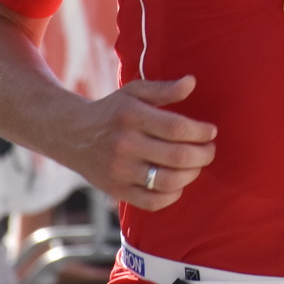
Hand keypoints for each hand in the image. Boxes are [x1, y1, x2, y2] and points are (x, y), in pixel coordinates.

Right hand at [71, 77, 216, 210]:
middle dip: (203, 155)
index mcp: (131, 116)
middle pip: (178, 157)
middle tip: (209, 150)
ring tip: (196, 165)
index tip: (211, 131)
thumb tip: (192, 82)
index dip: (201, 132)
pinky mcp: (116, 190)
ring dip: (192, 175)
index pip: (177, 128)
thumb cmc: (113, 111)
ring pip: (168, 181)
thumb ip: (164, 89)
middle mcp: (124, 144)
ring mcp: (119, 170)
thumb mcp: (134, 92)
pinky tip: (177, 183)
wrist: (72, 135)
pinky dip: (172, 195)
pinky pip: (153, 201)